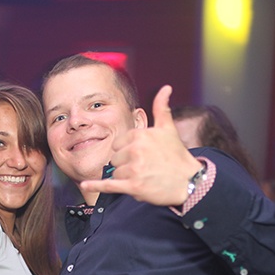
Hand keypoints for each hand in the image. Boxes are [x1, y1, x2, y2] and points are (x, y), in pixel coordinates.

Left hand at [79, 85, 201, 205]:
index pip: (118, 144)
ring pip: (115, 173)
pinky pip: (109, 185)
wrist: (190, 182)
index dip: (127, 151)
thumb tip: (165, 87)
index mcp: (140, 135)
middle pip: (115, 158)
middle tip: (145, 167)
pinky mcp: (133, 186)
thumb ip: (161, 107)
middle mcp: (135, 150)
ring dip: (126, 177)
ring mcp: (134, 169)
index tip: (141, 155)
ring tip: (144, 177)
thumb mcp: (168, 128)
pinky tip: (84, 185)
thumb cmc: (177, 156)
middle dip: (126, 164)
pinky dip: (96, 186)